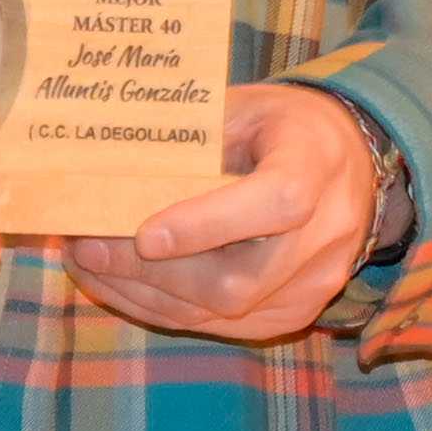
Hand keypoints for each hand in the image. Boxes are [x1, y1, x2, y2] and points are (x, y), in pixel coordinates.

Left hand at [62, 83, 387, 343]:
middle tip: (83, 248)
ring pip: (221, 311)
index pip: (275, 203)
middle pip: (237, 279)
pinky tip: (120, 285)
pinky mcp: (296, 313)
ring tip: (86, 265)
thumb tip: (104, 168)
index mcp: (316, 164)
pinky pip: (222, 324)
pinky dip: (164, 308)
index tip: (144, 233)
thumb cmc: (282, 125)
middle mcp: (327, 234)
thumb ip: (190, 138)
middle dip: (150, 273)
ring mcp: (315, 284)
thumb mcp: (241, 106)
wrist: (348, 161)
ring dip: (143, 294)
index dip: (208, 224)